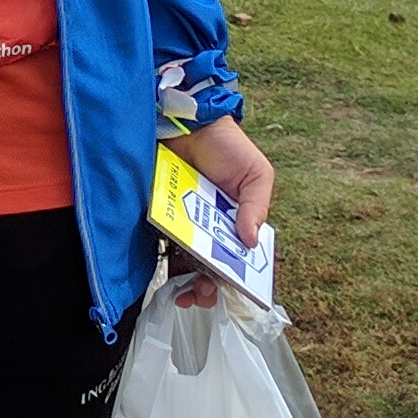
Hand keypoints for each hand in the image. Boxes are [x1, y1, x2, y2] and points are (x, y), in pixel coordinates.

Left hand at [170, 110, 274, 307]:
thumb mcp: (256, 173)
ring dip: (184, 283)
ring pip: (185, 263)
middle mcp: (211, 229)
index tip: (226, 290)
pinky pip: (160, 244)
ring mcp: (185, 225)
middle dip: (206, 288)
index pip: (238, 260)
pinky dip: (163, 261)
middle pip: (210, 269)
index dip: (235, 280)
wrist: (188, 122)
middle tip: (200, 294)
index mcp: (237, 223)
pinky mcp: (162, 216)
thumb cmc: (228, 146)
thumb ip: (256, 206)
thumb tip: (250, 241)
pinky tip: (165, 273)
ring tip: (183, 294)